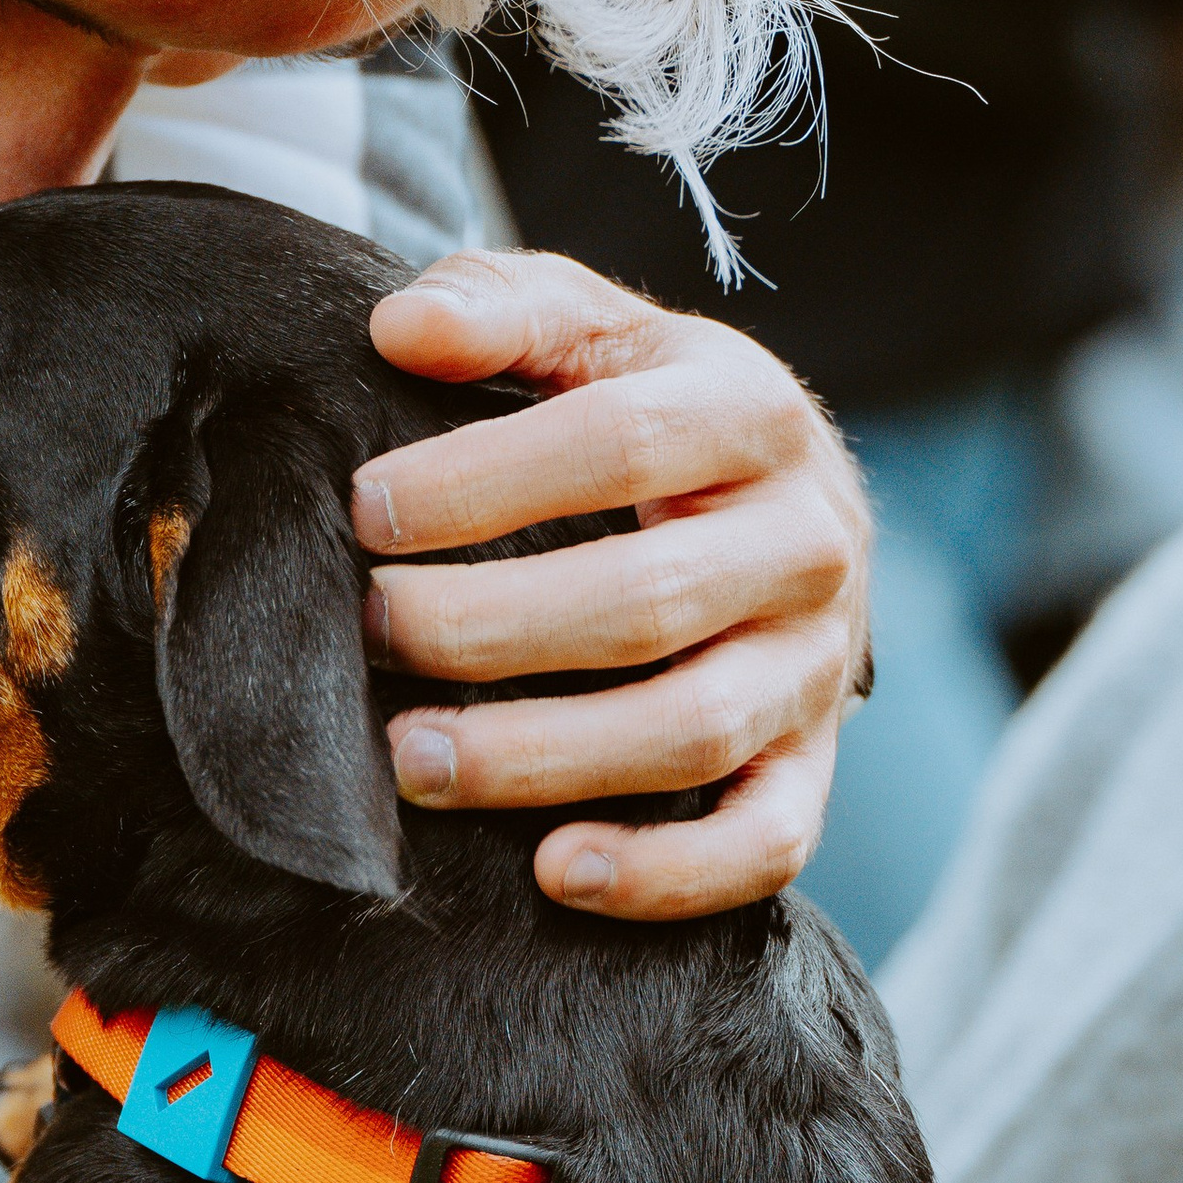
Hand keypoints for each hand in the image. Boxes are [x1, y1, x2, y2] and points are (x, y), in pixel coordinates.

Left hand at [354, 251, 868, 919]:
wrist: (784, 503)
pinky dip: (667, 876)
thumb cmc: (653, 409)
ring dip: (543, 759)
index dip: (484, 479)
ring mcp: (817, 665)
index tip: (365, 510)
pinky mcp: (813, 765)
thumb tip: (402, 327)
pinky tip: (554, 872)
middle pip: (647, 601)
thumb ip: (499, 306)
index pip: (620, 440)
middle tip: (368, 631)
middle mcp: (807, 541)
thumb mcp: (591, 330)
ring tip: (410, 759)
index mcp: (752, 413)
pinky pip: (765, 843)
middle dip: (487, 629)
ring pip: (694, 732)